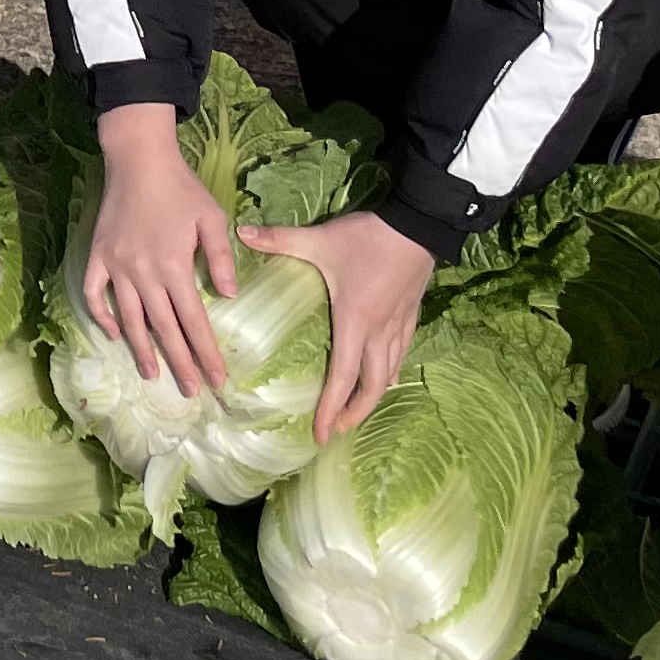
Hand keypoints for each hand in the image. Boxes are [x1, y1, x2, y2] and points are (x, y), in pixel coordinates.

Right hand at [83, 101, 239, 399]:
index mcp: (174, 266)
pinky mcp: (98, 256)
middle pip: (163, 329)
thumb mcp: (211, 218)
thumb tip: (229, 296)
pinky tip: (112, 333)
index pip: (194, 322)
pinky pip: (94, 294)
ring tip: (152, 375)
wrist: (138, 159)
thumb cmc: (181, 187)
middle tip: (191, 391)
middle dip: (179, 363)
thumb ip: (220, 258)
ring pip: (128, 319)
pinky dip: (101, 316)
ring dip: (141, 350)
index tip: (219, 381)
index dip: (207, 354)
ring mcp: (116, 266)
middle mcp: (144, 273)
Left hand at [242, 211, 432, 439]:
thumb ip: (279, 239)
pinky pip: (401, 353)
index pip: (343, 378)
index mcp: (355, 322)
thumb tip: (240, 233)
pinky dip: (390, 371)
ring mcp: (398, 325)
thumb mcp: (320, 239)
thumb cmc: (368, 238)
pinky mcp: (410, 315)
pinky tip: (386, 374)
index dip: (330, 409)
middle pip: (372, 386)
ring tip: (355, 409)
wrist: (418, 224)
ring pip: (389, 373)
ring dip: (373, 395)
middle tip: (336, 429)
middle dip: (354, 413)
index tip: (319, 434)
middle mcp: (379, 332)